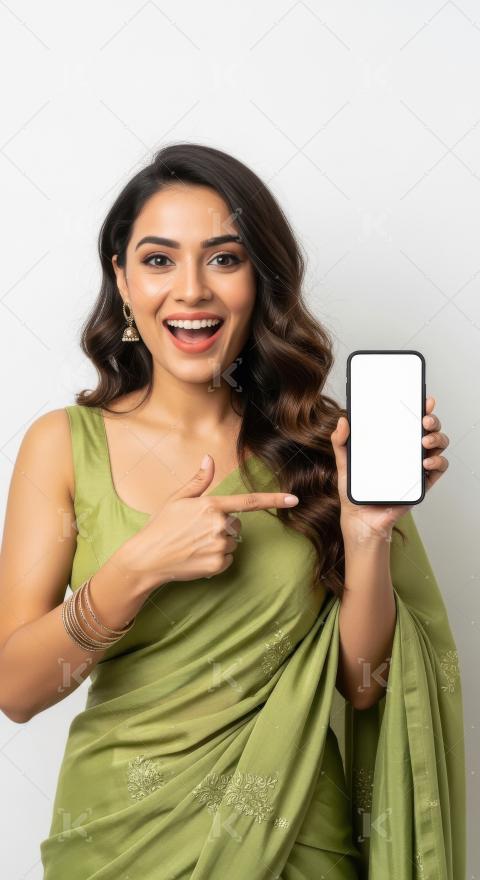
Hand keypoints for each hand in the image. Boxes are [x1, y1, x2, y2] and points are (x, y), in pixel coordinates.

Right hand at [120, 454, 298, 590]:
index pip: (249, 501)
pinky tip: (197, 556)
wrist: (147, 558)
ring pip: (232, 542)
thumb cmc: (161, 526)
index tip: (294, 499)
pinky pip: (227, 559)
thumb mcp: (177, 499)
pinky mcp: (218, 564)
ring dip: (219, 543)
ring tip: (194, 544)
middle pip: (236, 524)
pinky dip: (216, 559)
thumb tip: (209, 459)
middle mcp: (218, 525)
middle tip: (195, 531)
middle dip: (221, 527)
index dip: (274, 499)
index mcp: (211, 505)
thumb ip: (199, 481)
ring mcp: (219, 546)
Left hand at [330, 396, 448, 543]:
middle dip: (432, 421)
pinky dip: (438, 462)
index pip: (409, 421)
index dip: (420, 408)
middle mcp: (407, 453)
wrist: (360, 520)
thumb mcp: (344, 463)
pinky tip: (426, 462)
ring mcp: (416, 468)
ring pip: (438, 446)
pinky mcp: (421, 484)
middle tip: (424, 420)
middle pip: (429, 430)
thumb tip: (342, 421)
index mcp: (393, 444)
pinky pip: (439, 470)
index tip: (423, 400)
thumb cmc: (355, 491)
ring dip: (437, 439)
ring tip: (424, 442)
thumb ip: (341, 442)